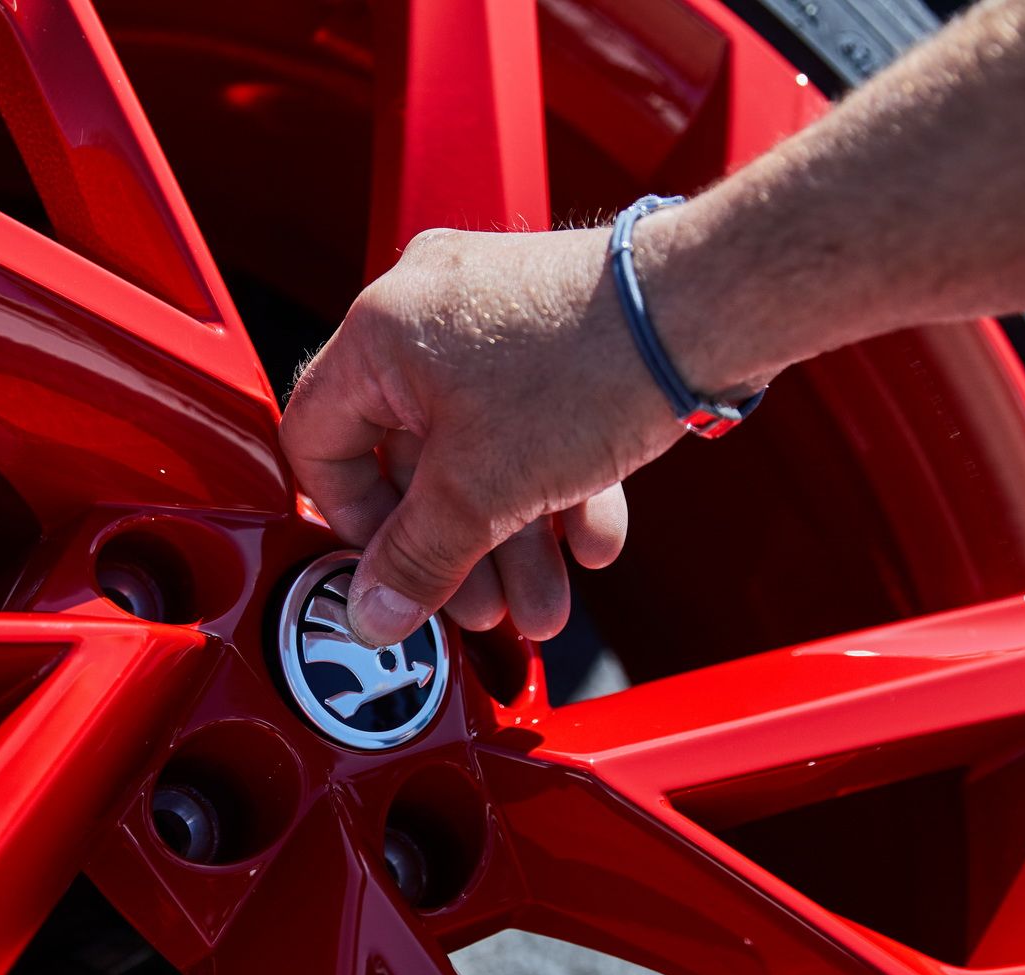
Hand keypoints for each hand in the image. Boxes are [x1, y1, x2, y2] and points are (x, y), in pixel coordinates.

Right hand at [280, 225, 689, 647]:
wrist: (704, 310)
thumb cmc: (585, 369)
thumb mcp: (483, 491)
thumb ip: (417, 559)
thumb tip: (373, 614)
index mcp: (380, 332)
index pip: (319, 440)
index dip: (352, 521)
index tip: (393, 573)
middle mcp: (428, 312)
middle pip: (411, 458)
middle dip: (456, 550)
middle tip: (483, 609)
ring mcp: (493, 315)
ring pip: (479, 449)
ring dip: (510, 538)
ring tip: (545, 603)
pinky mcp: (553, 330)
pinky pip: (530, 420)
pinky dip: (553, 485)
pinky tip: (593, 540)